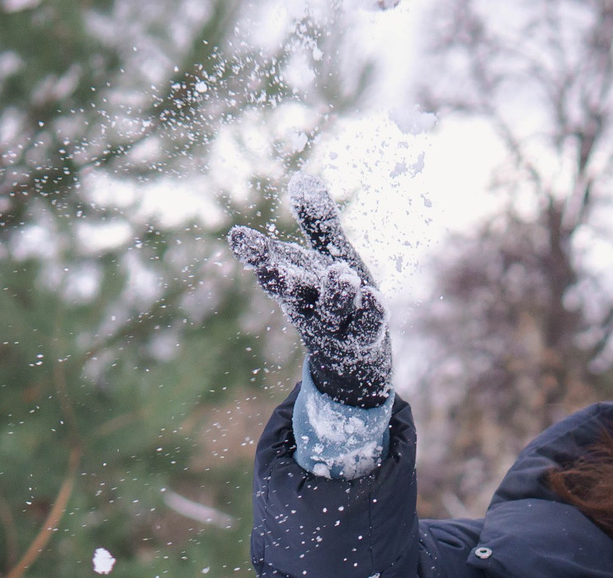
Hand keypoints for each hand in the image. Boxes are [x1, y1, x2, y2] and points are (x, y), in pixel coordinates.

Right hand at [229, 175, 392, 409]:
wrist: (355, 363)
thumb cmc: (337, 300)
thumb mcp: (327, 257)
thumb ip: (318, 223)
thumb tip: (302, 179)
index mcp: (296, 281)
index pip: (271, 265)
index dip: (255, 252)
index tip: (238, 237)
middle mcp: (310, 305)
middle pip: (291, 292)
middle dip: (280, 278)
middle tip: (270, 267)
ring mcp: (336, 327)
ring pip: (332, 311)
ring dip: (335, 294)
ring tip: (341, 274)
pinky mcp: (364, 341)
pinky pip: (367, 329)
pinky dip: (370, 315)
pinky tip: (374, 298)